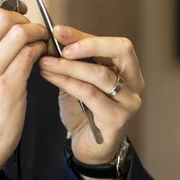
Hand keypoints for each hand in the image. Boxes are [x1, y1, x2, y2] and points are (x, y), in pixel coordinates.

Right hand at [0, 0, 48, 177]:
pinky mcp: (8, 86)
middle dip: (24, 18)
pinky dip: (41, 50)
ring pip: (18, 31)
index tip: (21, 14)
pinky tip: (43, 57)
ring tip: (41, 43)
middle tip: (33, 30)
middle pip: (1, 15)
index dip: (7, 6)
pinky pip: (30, 54)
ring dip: (37, 33)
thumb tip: (4, 23)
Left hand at [38, 25, 144, 179]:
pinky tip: (50, 77)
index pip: (112, 44)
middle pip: (121, 50)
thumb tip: (50, 39)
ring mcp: (129, 102)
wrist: (88, 148)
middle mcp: (134, 84)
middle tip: (60, 45)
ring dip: (69, 66)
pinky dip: (67, 83)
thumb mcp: (76, 82)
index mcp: (127, 70)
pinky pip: (90, 94)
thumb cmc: (83, 112)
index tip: (58, 30)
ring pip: (101, 75)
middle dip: (88, 44)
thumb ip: (70, 63)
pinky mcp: (117, 119)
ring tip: (45, 62)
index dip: (84, 36)